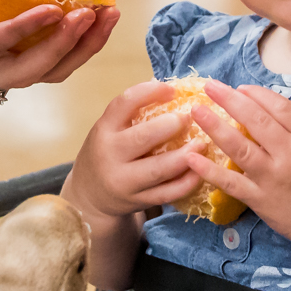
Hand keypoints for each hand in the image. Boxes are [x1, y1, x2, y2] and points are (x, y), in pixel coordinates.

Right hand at [63, 81, 204, 220]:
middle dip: (171, 125)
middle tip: (190, 118)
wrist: (89, 195)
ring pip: (158, 169)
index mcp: (104, 129)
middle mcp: (110, 154)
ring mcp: (123, 181)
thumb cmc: (107, 152)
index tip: (171, 90)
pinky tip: (199, 171)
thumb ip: (132, 114)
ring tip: (201, 144)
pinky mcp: (137, 200)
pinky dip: (186, 182)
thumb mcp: (109, 130)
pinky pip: (167, 193)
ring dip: (185, 156)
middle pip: (143, 137)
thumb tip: (174, 92)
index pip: (125, 103)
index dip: (150, 91)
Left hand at [185, 81, 290, 248]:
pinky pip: (231, 182)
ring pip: (240, 147)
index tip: (239, 87)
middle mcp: (289, 155)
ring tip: (197, 111)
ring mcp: (272, 178)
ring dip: (215, 127)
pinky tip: (192, 157)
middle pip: (257, 121)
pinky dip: (210, 171)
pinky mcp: (260, 199)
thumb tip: (267, 108)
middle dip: (231, 100)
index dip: (258, 94)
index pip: (281, 108)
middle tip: (210, 86)